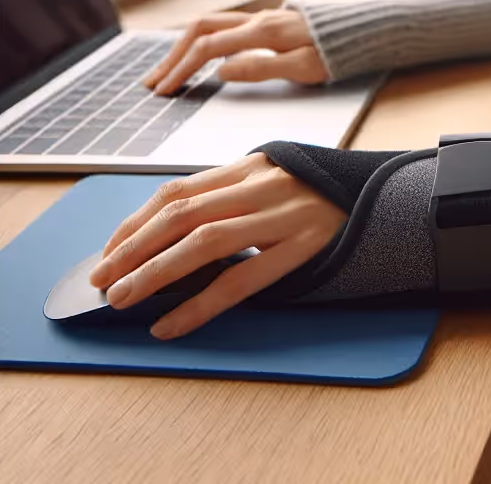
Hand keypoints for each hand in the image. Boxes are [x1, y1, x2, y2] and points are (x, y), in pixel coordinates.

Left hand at [87, 153, 346, 338]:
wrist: (388, 192)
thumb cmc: (326, 192)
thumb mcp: (276, 178)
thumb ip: (233, 194)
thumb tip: (174, 229)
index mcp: (249, 167)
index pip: (176, 191)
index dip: (135, 222)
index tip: (108, 251)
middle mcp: (261, 187)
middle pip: (180, 215)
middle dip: (132, 249)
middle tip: (102, 281)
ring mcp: (283, 216)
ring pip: (204, 243)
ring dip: (155, 273)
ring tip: (124, 299)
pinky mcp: (304, 247)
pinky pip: (243, 279)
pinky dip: (200, 304)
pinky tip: (172, 324)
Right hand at [143, 8, 326, 94]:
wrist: (365, 30)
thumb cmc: (341, 53)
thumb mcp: (305, 68)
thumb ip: (261, 68)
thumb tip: (221, 71)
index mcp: (263, 32)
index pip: (208, 47)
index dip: (183, 68)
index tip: (165, 90)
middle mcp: (257, 20)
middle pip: (200, 29)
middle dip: (173, 56)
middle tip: (154, 81)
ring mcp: (262, 18)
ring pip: (210, 25)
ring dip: (184, 46)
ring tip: (168, 70)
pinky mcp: (267, 23)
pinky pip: (225, 27)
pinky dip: (202, 40)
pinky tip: (196, 55)